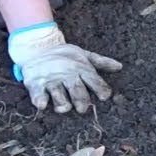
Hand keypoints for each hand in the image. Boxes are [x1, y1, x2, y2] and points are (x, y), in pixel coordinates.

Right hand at [7, 23, 122, 113]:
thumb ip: (101, 62)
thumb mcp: (83, 55)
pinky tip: (42, 105)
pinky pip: (38, 93)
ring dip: (62, 102)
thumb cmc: (63, 55)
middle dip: (81, 100)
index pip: (94, 80)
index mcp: (81, 68)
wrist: (37, 47)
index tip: (105, 96)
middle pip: (76, 90)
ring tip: (64, 107)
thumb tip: (119, 66)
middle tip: (83, 108)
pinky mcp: (35, 83)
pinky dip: (40, 100)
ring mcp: (51, 79)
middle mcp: (67, 74)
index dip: (100, 88)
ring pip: (58, 94)